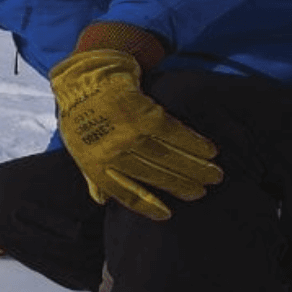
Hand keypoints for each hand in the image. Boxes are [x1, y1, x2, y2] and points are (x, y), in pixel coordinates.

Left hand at [50, 49, 220, 220]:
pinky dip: (194, 143)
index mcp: (94, 163)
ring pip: (168, 156)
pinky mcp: (142, 113)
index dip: (148, 206)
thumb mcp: (77, 146)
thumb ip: (92, 175)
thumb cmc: (80, 113)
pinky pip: (174, 133)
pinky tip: (209, 150)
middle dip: (182, 186)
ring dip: (196, 166)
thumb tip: (101, 201)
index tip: (167, 215)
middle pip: (154, 176)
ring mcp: (127, 133)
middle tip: (203, 191)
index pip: (125, 193)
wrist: (83, 76)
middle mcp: (111, 151)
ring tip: (214, 174)